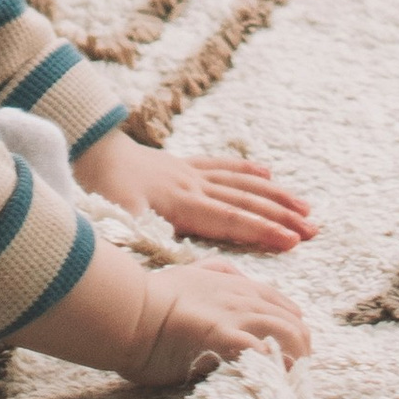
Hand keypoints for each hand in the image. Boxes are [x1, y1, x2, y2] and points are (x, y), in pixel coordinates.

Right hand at [13, 234, 310, 383]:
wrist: (124, 310)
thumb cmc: (146, 300)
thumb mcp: (185, 274)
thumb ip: (211, 272)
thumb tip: (231, 274)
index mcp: (231, 283)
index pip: (279, 302)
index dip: (291, 323)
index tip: (290, 347)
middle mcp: (240, 296)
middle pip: (293, 318)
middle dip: (300, 345)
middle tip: (293, 372)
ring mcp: (236, 316)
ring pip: (290, 334)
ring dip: (295, 360)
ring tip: (288, 383)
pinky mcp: (228, 338)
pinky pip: (267, 355)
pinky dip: (276, 372)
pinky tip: (273, 386)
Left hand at [73, 127, 315, 250]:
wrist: (85, 150)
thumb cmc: (98, 190)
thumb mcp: (114, 217)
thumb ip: (140, 232)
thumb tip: (164, 249)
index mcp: (180, 204)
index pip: (231, 219)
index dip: (263, 230)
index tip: (293, 241)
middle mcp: (191, 185)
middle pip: (246, 201)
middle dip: (282, 215)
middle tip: (314, 229)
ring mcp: (188, 172)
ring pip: (241, 183)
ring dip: (275, 195)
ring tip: (305, 206)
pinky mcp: (180, 165)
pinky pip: (220, 165)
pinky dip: (246, 170)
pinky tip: (267, 173)